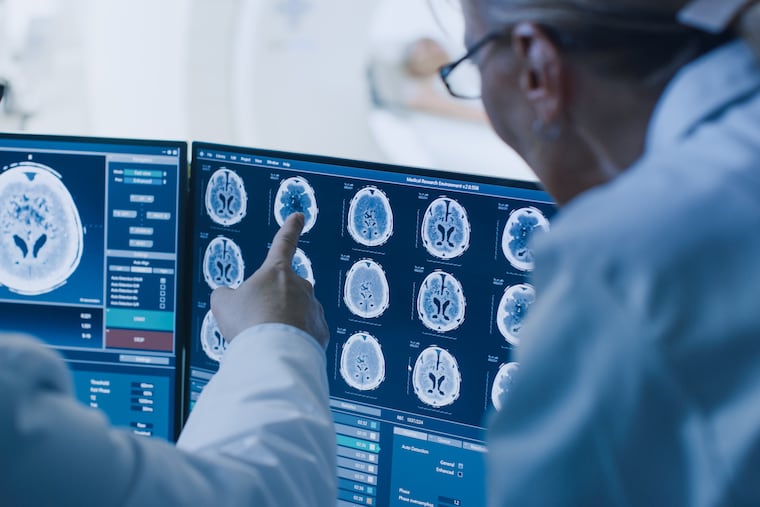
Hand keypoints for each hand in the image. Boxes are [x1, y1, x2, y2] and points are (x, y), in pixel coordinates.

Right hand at [210, 213, 328, 348]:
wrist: (273, 353)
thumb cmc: (249, 323)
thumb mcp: (223, 303)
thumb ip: (226, 295)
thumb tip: (229, 298)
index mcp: (277, 271)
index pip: (284, 243)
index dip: (290, 228)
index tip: (299, 216)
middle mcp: (301, 286)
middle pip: (285, 291)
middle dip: (273, 304)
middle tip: (256, 323)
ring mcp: (314, 308)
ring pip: (297, 314)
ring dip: (283, 324)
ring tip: (267, 340)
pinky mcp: (321, 331)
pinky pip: (306, 333)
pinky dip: (294, 341)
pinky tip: (281, 349)